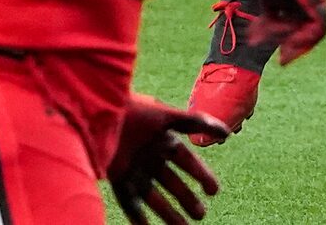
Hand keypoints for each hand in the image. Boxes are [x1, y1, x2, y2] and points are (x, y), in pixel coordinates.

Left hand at [108, 96, 225, 222]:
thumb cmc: (135, 112)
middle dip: (187, 198)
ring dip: (169, 213)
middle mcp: (150, 156)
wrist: (99, 114)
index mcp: (162, 139)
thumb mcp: (168, 117)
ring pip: (154, 197)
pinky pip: (130, 203)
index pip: (187, 161)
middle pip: (172, 182)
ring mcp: (134, 169)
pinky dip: (140, 218)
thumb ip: (196, 123)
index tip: (215, 191)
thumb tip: (226, 133)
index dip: (201, 175)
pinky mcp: (117, 179)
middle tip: (200, 214)